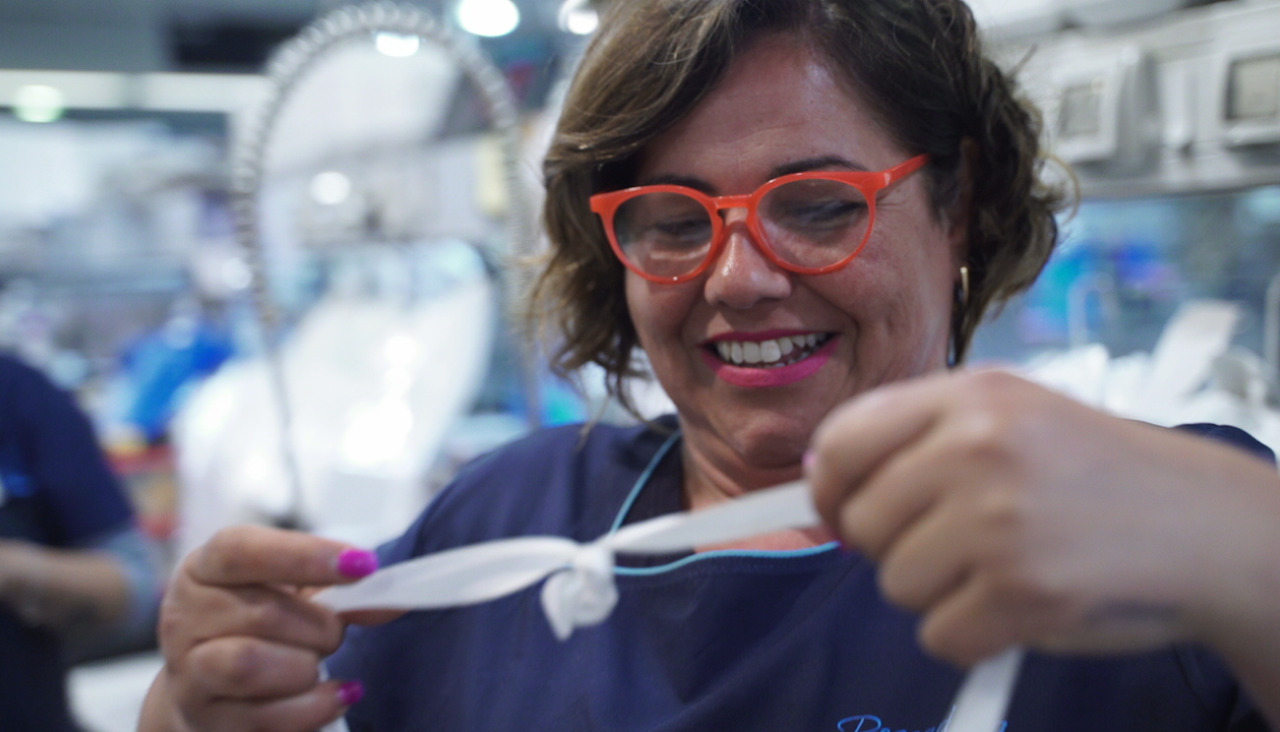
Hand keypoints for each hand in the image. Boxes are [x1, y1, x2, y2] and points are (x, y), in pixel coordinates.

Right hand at [140, 526, 385, 731]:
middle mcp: (184, 617)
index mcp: (204, 569)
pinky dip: (315, 706)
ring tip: (318, 664)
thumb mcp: (295, 594)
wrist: (215, 691)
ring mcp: (188, 674)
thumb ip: (341, 589)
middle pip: (261, 612)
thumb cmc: (259, 627)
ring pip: (249, 664)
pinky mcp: (207, 722)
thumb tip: (389, 600)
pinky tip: (337, 695)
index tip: (361, 565)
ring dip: (305, 665)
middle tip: (335, 632)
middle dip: (319, 625)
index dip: (304, 555)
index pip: (240, 550)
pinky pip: (266, 718)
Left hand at [806, 370, 1279, 667]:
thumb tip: (819, 487)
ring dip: (940, 591)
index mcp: (969, 396)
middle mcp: (978, 447)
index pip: (840, 442)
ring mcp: (1000, 520)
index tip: (845, 510)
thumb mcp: (1009, 417)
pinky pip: (939, 635)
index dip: (830, 488)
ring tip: (1005, 563)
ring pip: (895, 583)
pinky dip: (974, 634)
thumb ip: (915, 437)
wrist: (1205, 526)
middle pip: (860, 523)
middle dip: (896, 546)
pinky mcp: (1024, 591)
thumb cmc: (1093, 474)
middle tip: (960, 540)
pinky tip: (1024, 601)